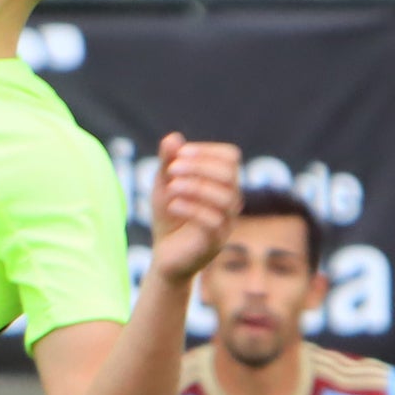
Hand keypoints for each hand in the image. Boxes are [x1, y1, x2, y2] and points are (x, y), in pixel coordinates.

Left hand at [144, 132, 240, 285]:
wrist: (165, 256)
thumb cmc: (169, 217)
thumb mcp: (164, 185)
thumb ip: (168, 162)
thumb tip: (173, 137)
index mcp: (223, 183)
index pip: (230, 157)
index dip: (206, 151)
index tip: (178, 154)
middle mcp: (231, 201)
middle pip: (230, 174)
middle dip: (199, 167)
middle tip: (172, 169)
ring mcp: (226, 222)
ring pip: (225, 198)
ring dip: (196, 187)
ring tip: (171, 188)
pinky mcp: (215, 242)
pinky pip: (214, 222)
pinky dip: (192, 209)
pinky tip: (172, 205)